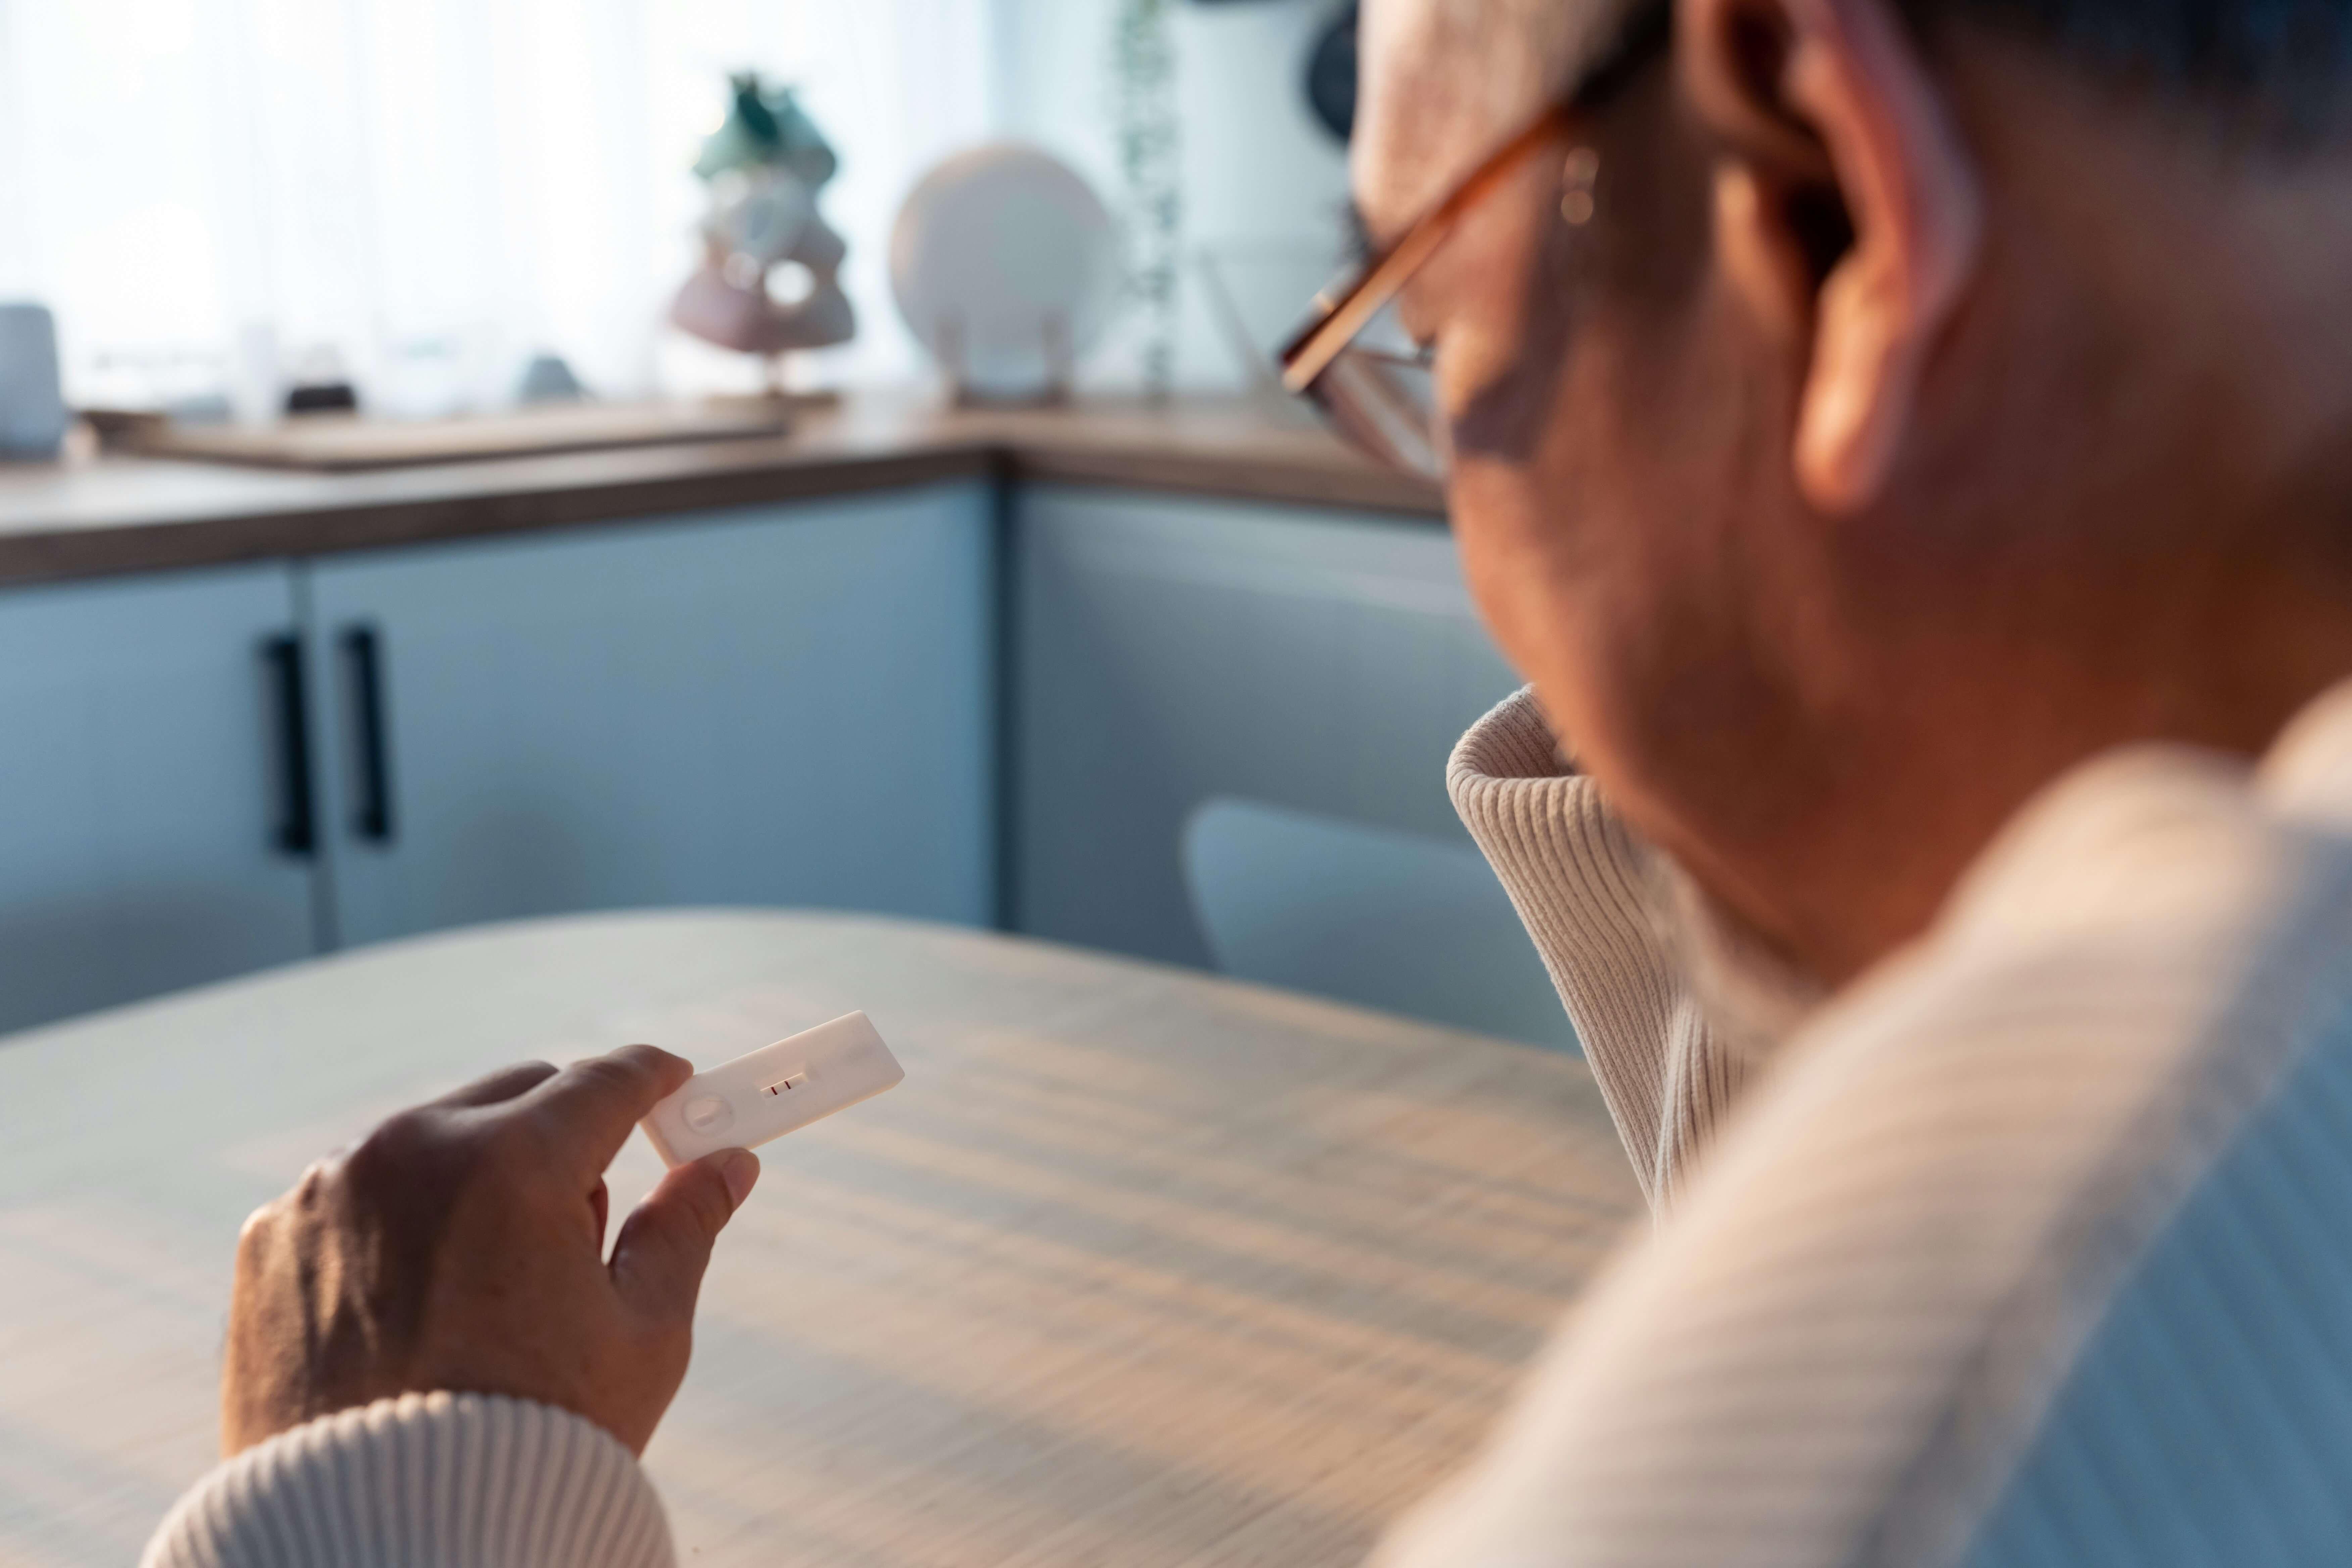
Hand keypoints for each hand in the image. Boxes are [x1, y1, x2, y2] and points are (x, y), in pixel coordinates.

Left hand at [221, 1045, 758, 1455]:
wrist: (383, 1540)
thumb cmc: (532, 1444)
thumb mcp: (641, 1336)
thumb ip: (683, 1230)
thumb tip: (726, 1164)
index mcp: (510, 1164)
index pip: (604, 1083)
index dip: (652, 1080)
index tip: (674, 1085)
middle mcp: (408, 1152)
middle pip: (515, 1097)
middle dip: (563, 1135)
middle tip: (585, 1219)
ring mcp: (327, 1193)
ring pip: (430, 1142)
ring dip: (474, 1179)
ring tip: (490, 1290)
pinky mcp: (270, 1240)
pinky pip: (357, 1196)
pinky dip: (397, 1224)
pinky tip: (419, 1302)